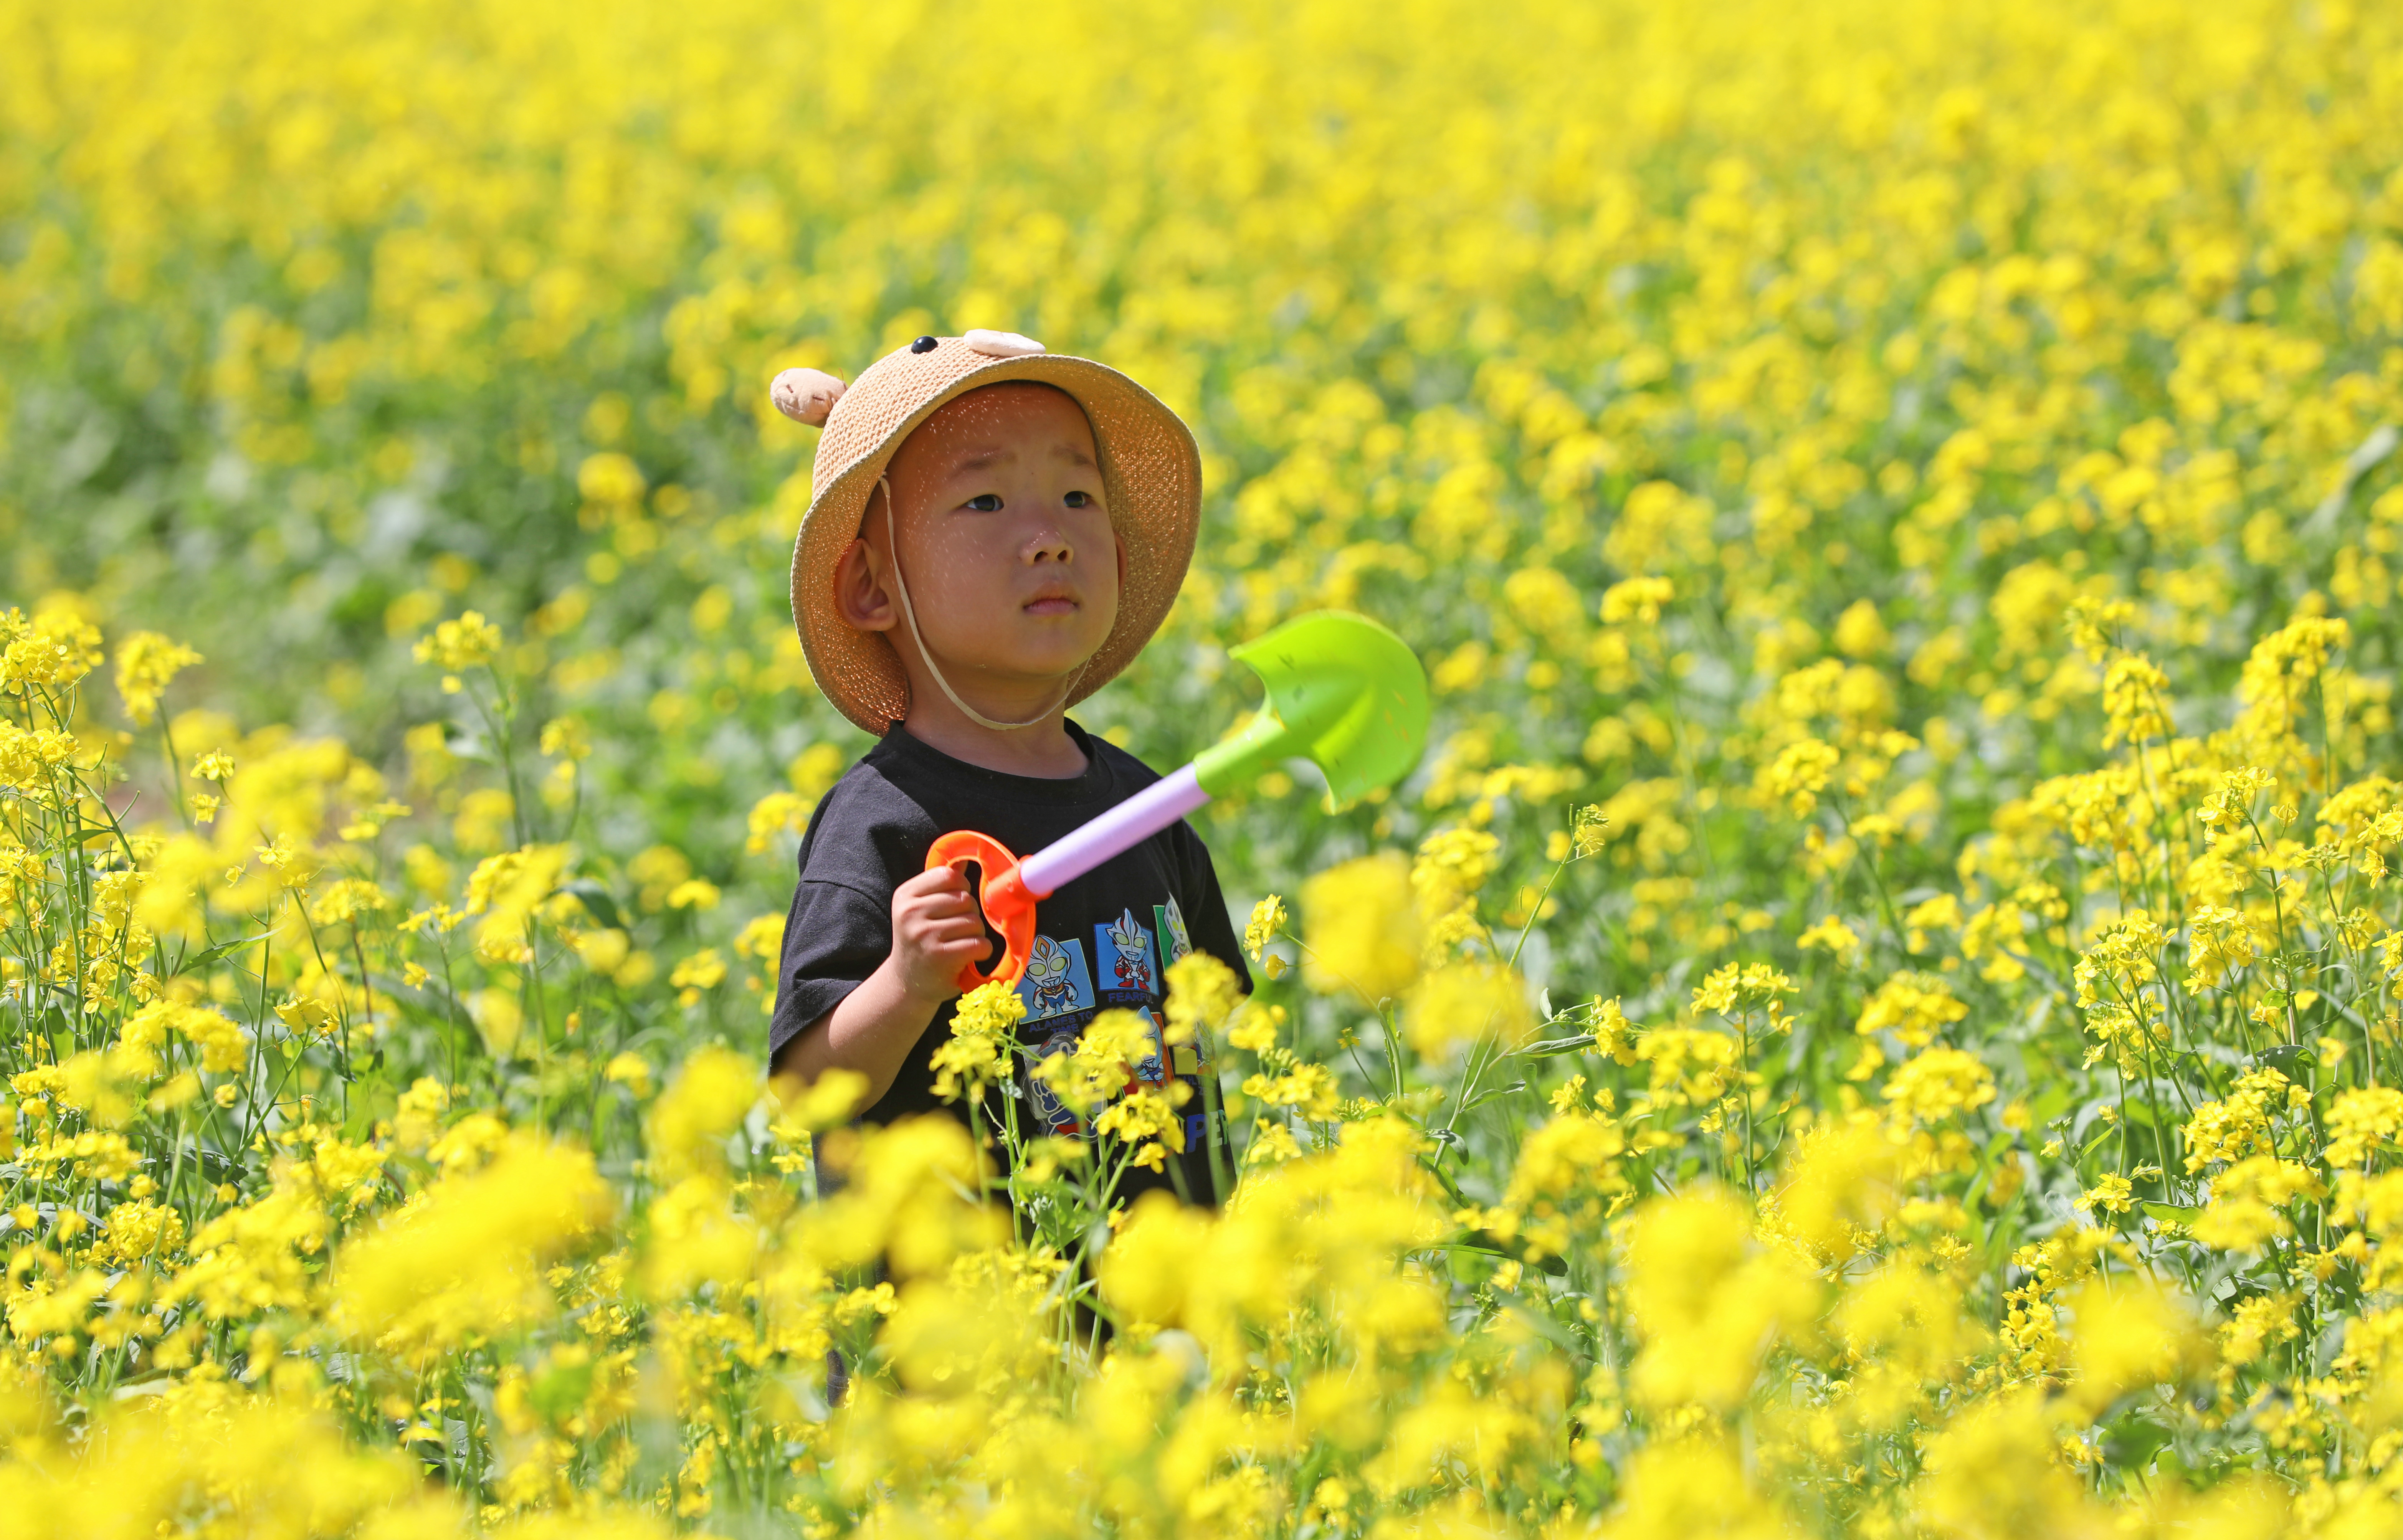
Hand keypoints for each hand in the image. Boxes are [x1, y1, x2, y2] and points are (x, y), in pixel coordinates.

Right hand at [887, 865, 992, 1003]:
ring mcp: (924, 935)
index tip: (956, 904)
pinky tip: (969, 957)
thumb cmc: (920, 941)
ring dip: (976, 934)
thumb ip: (940, 885)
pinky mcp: (939, 957)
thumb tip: (963, 859)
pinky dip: (982, 951)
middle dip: (970, 914)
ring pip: (974, 921)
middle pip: (965, 899)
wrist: (906, 983)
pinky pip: (978, 943)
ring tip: (961, 944)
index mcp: (905, 895)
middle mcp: (910, 913)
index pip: (948, 875)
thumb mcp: (920, 910)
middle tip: (958, 930)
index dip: (961, 888)